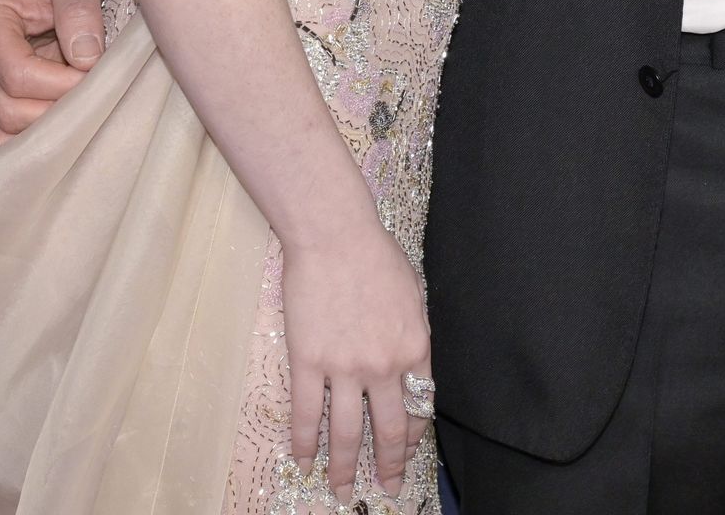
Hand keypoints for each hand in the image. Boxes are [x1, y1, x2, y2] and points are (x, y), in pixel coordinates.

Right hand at [0, 0, 109, 147]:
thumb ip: (80, 7)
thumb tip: (84, 58)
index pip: (16, 74)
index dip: (60, 84)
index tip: (96, 75)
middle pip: (8, 110)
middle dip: (58, 109)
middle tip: (97, 94)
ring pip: (2, 133)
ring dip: (47, 131)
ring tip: (83, 109)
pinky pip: (1, 139)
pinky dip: (33, 143)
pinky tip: (65, 128)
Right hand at [283, 223, 430, 493]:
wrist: (336, 236)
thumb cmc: (376, 256)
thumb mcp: (413, 296)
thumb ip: (412, 335)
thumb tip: (409, 365)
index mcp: (415, 348)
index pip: (421, 406)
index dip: (414, 435)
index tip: (408, 450)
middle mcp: (384, 366)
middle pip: (389, 430)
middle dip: (390, 466)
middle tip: (387, 488)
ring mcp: (345, 368)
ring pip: (347, 433)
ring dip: (345, 468)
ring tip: (343, 491)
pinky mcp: (309, 362)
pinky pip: (307, 414)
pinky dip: (305, 443)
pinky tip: (303, 461)